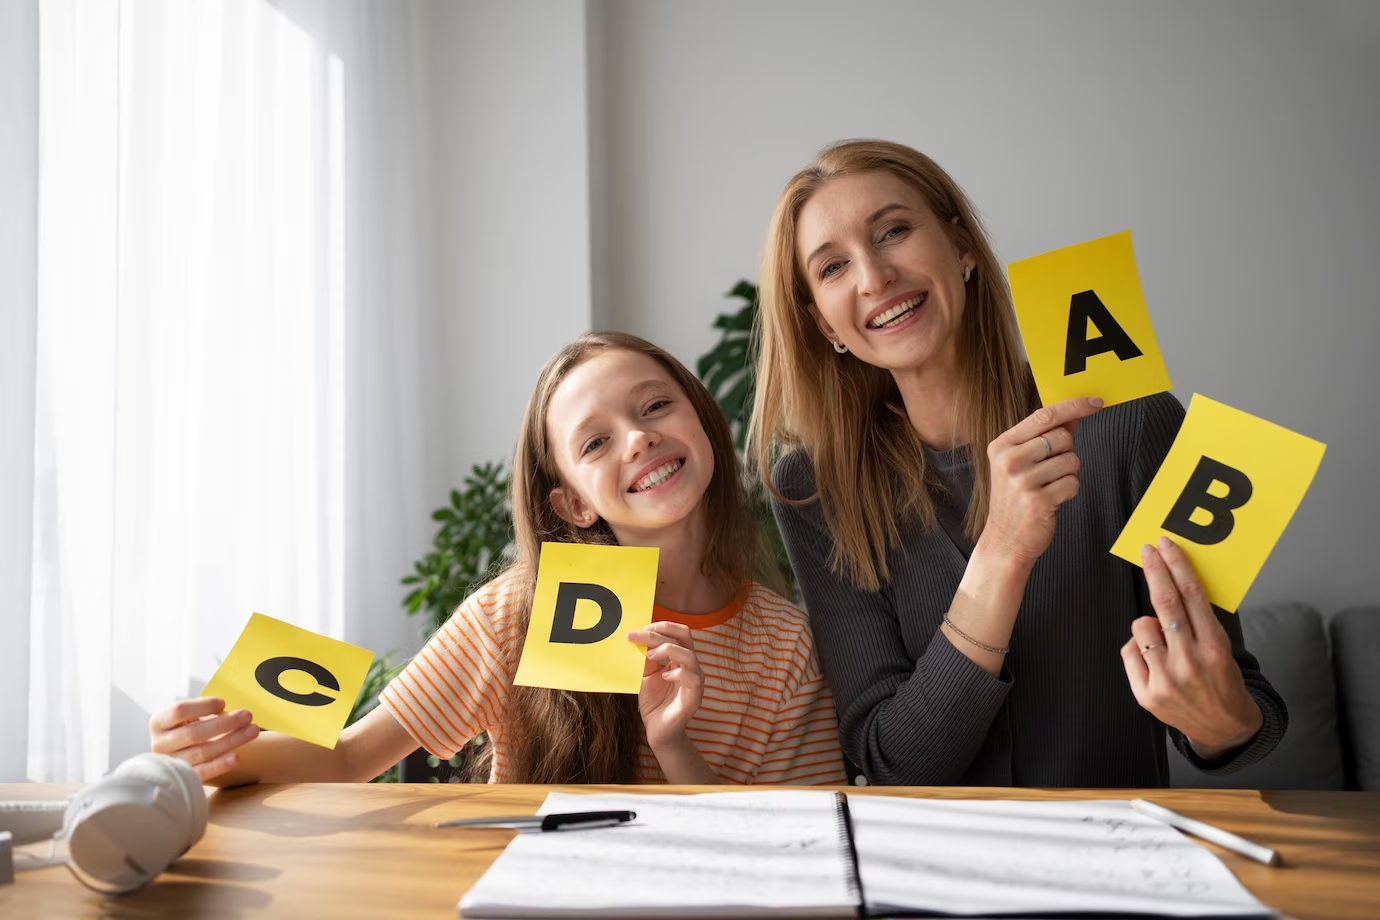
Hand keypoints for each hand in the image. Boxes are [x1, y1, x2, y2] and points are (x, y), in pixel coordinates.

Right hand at [149, 697, 260, 781]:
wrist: (180, 751)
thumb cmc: (189, 726)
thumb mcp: (189, 715)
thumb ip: (204, 710)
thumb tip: (231, 708)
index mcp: (159, 722)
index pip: (179, 711)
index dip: (202, 706)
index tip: (224, 703)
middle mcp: (159, 743)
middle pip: (193, 733)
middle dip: (223, 724)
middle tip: (247, 715)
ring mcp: (170, 762)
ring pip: (201, 752)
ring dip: (230, 741)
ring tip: (252, 731)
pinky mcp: (182, 778)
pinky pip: (202, 772)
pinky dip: (219, 765)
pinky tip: (236, 757)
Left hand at [626, 622, 703, 749]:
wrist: (658, 731)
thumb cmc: (654, 702)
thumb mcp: (646, 675)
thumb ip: (646, 658)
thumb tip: (638, 638)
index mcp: (680, 658)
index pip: (676, 633)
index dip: (659, 627)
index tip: (638, 629)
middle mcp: (690, 666)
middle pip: (685, 636)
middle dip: (662, 631)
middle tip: (642, 634)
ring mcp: (695, 681)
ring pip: (689, 655)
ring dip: (667, 650)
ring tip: (649, 656)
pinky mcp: (695, 697)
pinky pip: (692, 678)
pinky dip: (677, 673)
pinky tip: (664, 676)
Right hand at [979, 396, 1102, 566]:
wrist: (1005, 540)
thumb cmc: (1015, 498)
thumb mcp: (1021, 462)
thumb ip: (1045, 435)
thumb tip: (1073, 414)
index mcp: (1002, 445)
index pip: (1044, 415)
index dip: (1074, 406)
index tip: (1096, 402)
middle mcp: (1009, 460)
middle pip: (1062, 437)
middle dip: (1066, 452)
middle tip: (1050, 470)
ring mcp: (1022, 481)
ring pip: (1071, 461)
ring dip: (1068, 474)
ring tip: (1048, 487)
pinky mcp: (1038, 501)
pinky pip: (1073, 484)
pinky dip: (1069, 491)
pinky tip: (1052, 500)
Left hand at [1120, 537, 1263, 759]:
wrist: (1223, 728)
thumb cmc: (1222, 681)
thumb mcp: (1224, 649)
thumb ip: (1200, 622)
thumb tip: (1174, 584)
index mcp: (1214, 647)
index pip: (1192, 595)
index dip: (1176, 566)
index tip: (1165, 546)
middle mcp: (1189, 662)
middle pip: (1165, 603)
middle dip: (1155, 570)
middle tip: (1148, 551)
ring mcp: (1166, 680)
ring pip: (1141, 625)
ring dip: (1149, 624)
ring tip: (1164, 641)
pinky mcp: (1146, 694)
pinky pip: (1130, 651)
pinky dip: (1139, 648)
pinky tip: (1154, 659)